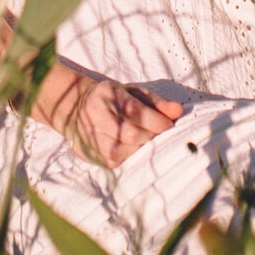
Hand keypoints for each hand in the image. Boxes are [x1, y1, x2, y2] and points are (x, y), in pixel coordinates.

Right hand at [48, 70, 183, 165]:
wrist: (77, 106)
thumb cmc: (115, 100)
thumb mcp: (135, 93)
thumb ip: (157, 102)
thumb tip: (178, 111)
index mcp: (106, 94)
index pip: (134, 110)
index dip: (156, 121)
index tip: (169, 126)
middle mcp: (94, 114)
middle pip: (127, 133)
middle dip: (149, 136)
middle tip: (159, 135)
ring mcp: (87, 134)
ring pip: (117, 151)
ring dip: (138, 149)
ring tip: (146, 143)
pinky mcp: (86, 152)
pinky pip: (111, 161)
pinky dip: (127, 158)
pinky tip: (133, 150)